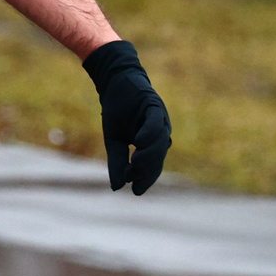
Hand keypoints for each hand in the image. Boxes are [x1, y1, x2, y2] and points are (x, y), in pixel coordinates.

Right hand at [81, 40, 171, 194]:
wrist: (114, 83)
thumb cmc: (117, 112)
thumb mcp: (114, 141)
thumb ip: (118, 162)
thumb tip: (117, 187)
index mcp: (154, 143)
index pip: (153, 166)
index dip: (146, 179)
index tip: (136, 192)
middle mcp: (161, 133)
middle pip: (157, 158)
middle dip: (146, 172)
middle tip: (133, 180)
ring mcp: (160, 119)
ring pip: (158, 143)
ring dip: (147, 157)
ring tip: (134, 167)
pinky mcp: (154, 106)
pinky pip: (155, 124)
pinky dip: (149, 135)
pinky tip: (139, 143)